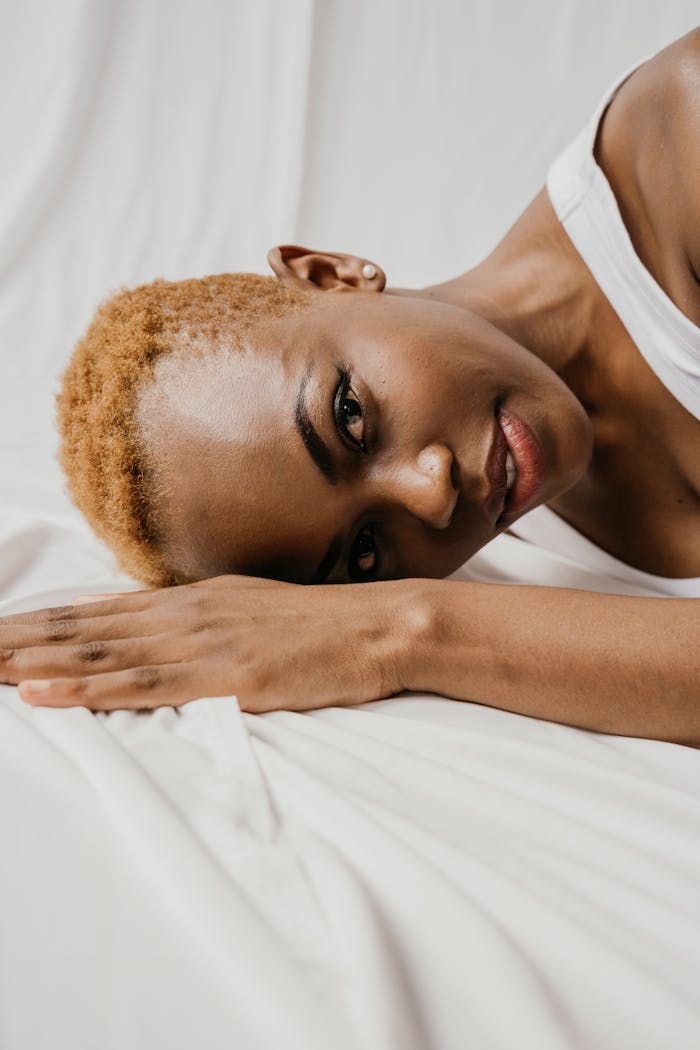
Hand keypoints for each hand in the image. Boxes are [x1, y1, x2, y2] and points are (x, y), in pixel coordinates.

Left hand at [0, 575, 410, 712]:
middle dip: (18, 640)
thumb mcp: (246, 610)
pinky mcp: (224, 677)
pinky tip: (41, 693)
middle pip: (82, 628)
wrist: (378, 627)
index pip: (95, 612)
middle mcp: (184, 614)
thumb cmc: (319, 627)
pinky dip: (84, 689)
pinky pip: (141, 685)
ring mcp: (202, 643)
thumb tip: (133, 619)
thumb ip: (188, 618)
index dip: (37, 624)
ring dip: (33, 662)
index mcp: (189, 600)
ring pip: (98, 653)